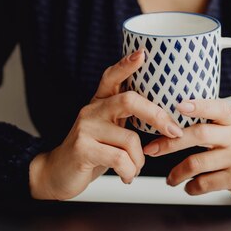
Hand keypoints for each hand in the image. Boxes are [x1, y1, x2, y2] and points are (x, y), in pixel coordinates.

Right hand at [29, 49, 183, 199]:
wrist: (57, 174)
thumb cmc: (92, 151)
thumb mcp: (110, 129)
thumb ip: (128, 117)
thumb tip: (166, 116)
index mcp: (100, 102)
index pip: (112, 76)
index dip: (127, 64)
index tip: (143, 53)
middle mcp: (92, 110)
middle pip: (129, 101)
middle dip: (157, 115)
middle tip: (173, 130)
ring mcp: (85, 128)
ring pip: (130, 138)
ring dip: (140, 160)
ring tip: (134, 169)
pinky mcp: (82, 148)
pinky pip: (120, 158)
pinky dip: (130, 171)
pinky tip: (126, 176)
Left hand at [143, 99, 230, 207]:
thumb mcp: (230, 134)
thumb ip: (208, 126)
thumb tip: (168, 124)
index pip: (217, 108)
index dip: (199, 105)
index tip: (179, 105)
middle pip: (199, 134)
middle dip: (170, 143)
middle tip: (152, 150)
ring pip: (197, 162)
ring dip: (177, 173)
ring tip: (171, 179)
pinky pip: (205, 183)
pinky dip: (191, 188)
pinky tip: (189, 188)